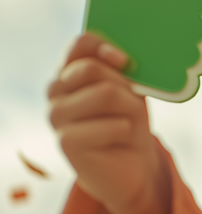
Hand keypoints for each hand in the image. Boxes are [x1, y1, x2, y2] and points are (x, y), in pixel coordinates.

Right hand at [48, 32, 170, 213]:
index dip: (104, 46)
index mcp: (70, 73)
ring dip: (130, 111)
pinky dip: (126, 132)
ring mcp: (56, 115)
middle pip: (93, 69)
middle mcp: (56, 90)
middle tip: (134, 108)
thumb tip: (126, 56)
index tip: (125, 60)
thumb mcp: (131, 93)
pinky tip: (119, 141)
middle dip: (125, 87)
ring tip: (127, 126)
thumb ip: (124, 72)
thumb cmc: (129, 125)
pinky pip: (111, 124)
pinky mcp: (66, 141)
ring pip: (105, 94)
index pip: (81, 44)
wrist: (131, 168)